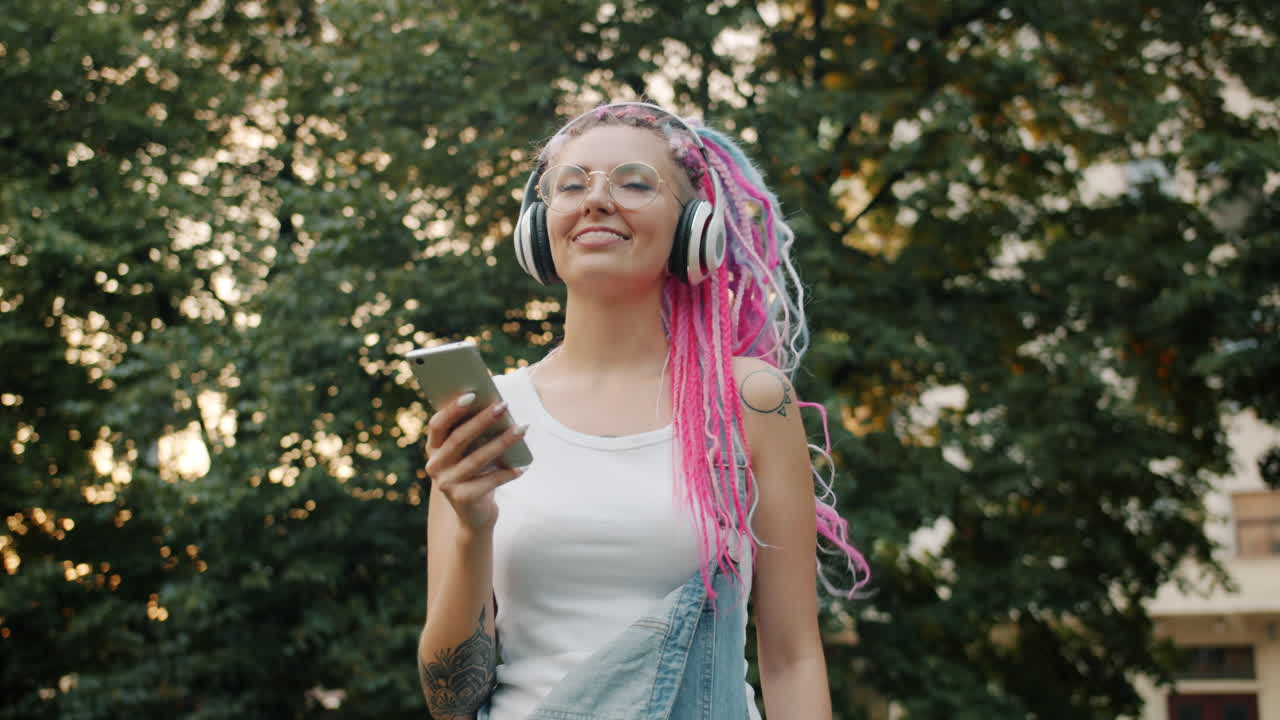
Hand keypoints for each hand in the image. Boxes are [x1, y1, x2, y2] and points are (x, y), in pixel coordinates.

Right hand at [424, 392, 527, 532]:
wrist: (474, 514)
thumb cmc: (476, 473)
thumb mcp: (471, 452)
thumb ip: (474, 433)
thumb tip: (497, 406)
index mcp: (434, 448)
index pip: (437, 425)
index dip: (453, 410)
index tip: (473, 394)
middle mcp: (435, 466)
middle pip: (459, 439)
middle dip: (483, 420)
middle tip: (504, 406)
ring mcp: (446, 484)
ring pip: (477, 459)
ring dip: (502, 442)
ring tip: (523, 428)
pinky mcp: (462, 499)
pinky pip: (489, 482)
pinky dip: (508, 473)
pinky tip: (523, 466)